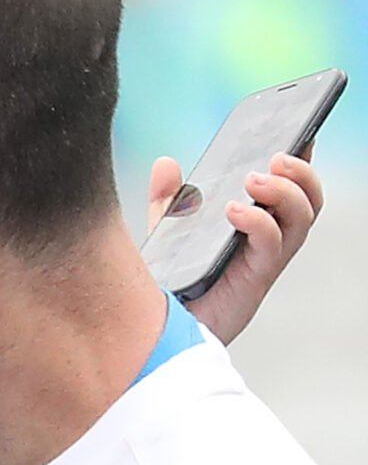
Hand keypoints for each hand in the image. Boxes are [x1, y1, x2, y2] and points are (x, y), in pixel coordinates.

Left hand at [145, 150, 322, 342]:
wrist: (155, 332)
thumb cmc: (172, 281)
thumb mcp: (167, 232)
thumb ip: (169, 199)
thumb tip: (166, 163)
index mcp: (255, 225)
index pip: (290, 189)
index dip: (302, 162)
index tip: (300, 132)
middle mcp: (268, 242)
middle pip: (308, 202)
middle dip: (302, 174)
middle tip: (278, 156)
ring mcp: (264, 261)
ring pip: (301, 221)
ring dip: (286, 193)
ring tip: (255, 178)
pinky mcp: (253, 281)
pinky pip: (271, 247)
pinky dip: (258, 223)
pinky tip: (233, 210)